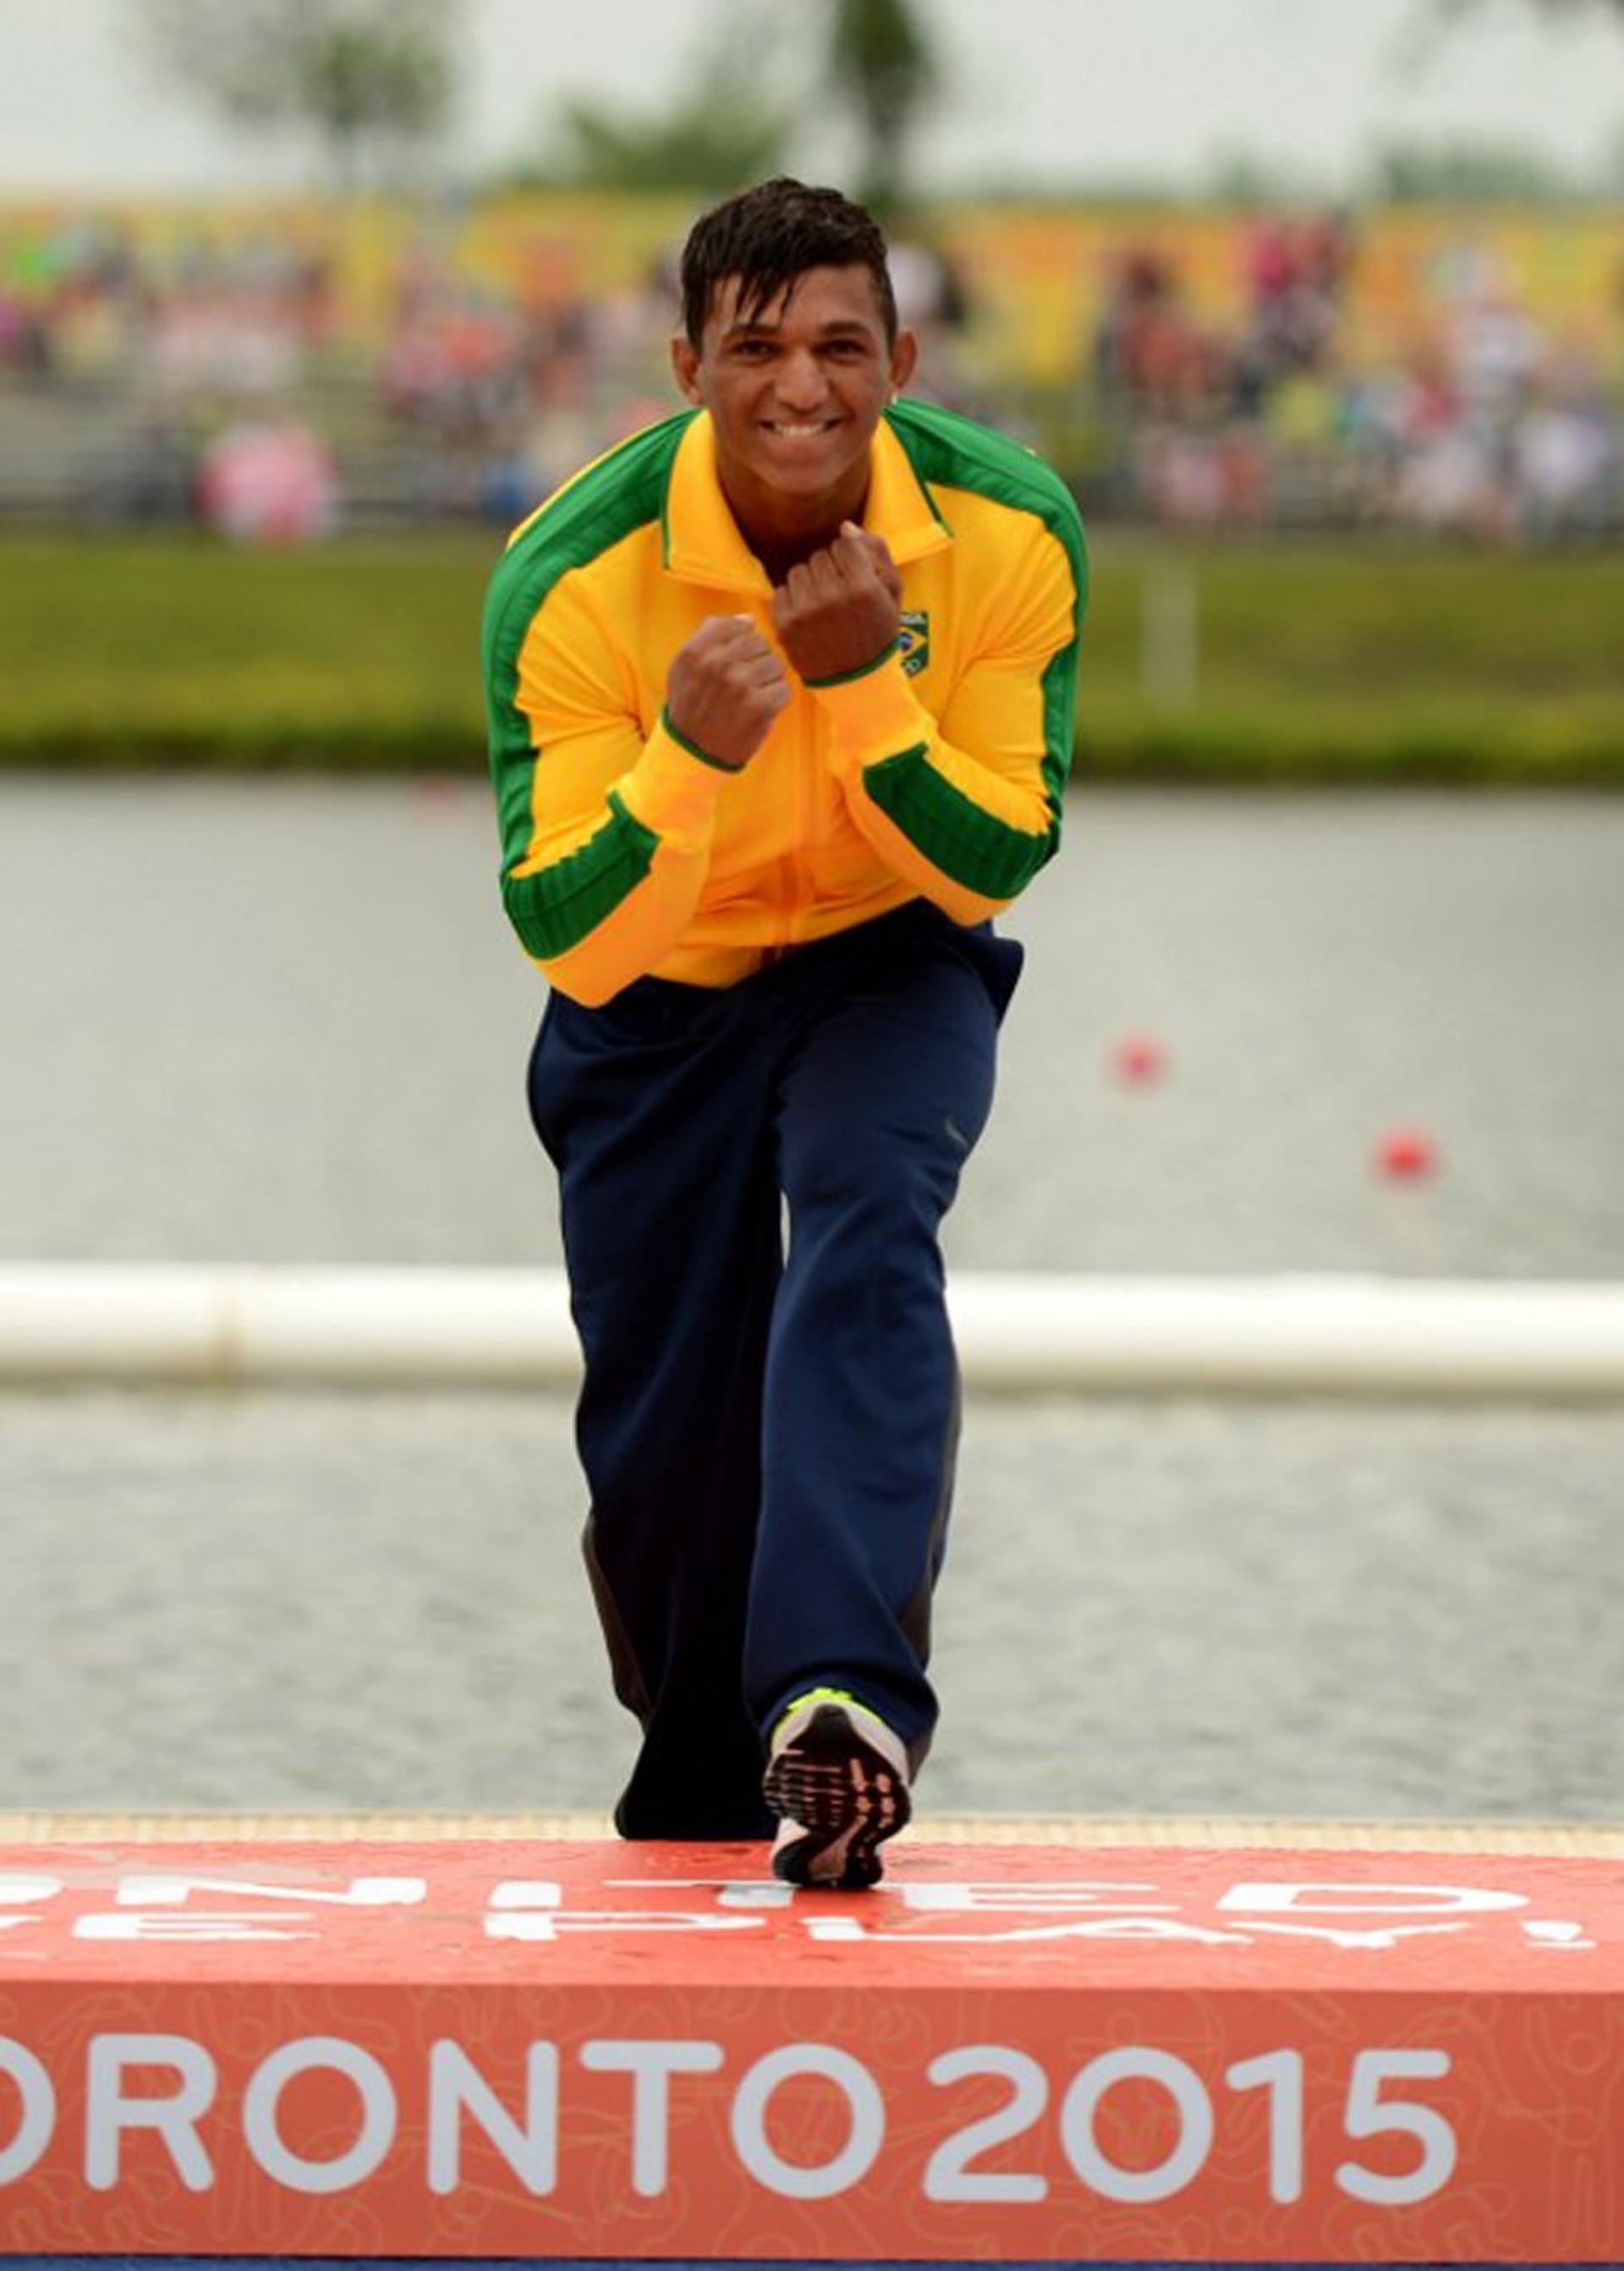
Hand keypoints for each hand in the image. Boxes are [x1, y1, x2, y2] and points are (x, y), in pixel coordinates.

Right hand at [666, 615, 789, 768]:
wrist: (693, 751)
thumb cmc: (692, 704)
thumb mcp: (685, 665)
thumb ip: (711, 635)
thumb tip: (748, 619)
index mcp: (697, 650)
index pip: (739, 626)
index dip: (742, 643)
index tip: (735, 661)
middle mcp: (717, 664)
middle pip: (760, 644)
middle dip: (756, 661)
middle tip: (742, 684)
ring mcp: (740, 685)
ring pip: (775, 665)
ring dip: (767, 681)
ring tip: (750, 697)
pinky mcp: (760, 706)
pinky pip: (783, 689)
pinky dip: (775, 701)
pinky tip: (758, 710)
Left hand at [771, 522, 901, 683]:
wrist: (856, 680)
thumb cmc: (877, 633)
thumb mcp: (893, 592)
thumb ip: (876, 552)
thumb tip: (845, 528)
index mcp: (863, 587)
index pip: (844, 544)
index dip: (849, 558)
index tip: (853, 577)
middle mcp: (833, 597)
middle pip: (820, 556)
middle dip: (829, 571)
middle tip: (838, 595)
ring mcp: (806, 612)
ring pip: (799, 571)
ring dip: (809, 583)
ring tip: (821, 605)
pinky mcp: (785, 625)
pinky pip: (781, 591)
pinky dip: (793, 600)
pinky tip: (807, 616)